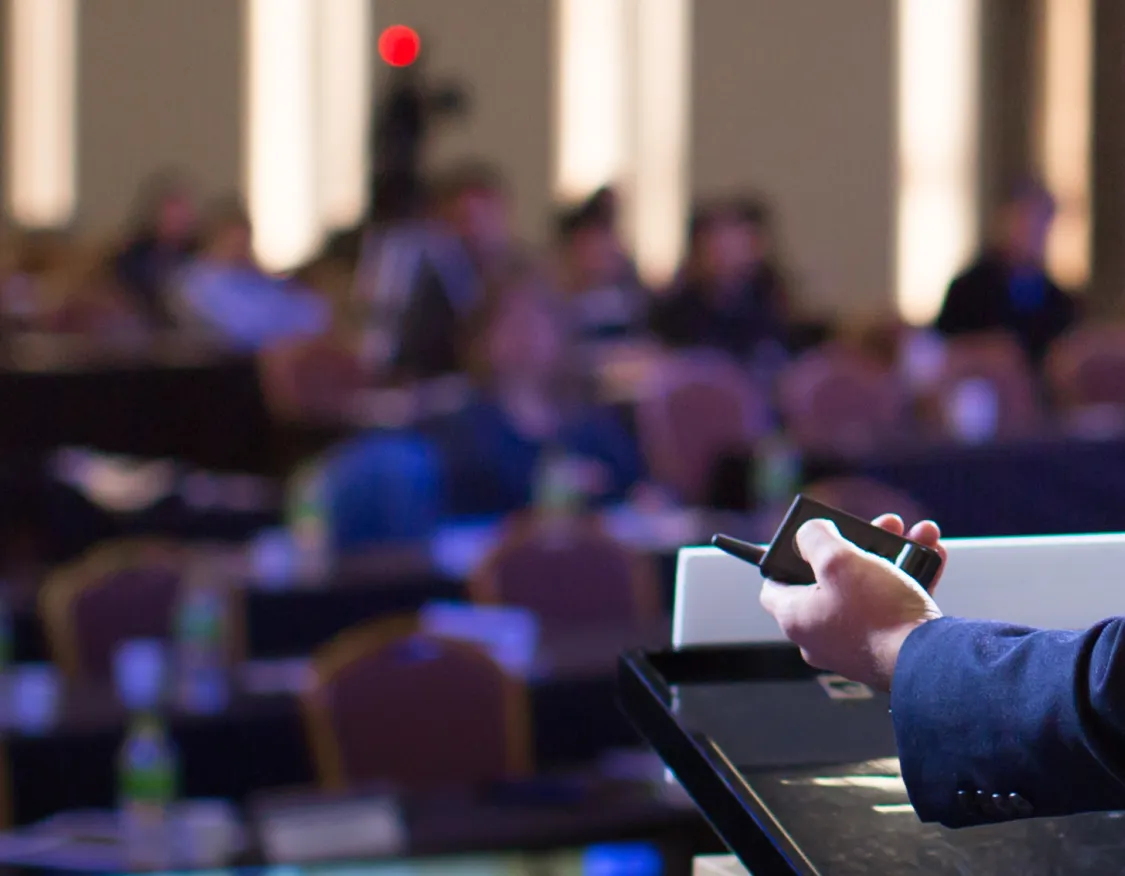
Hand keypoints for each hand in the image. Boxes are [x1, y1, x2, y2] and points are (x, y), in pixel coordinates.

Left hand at [759, 514, 946, 691]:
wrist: (930, 660)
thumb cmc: (879, 616)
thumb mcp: (838, 559)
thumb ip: (815, 538)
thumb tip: (808, 532)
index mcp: (797, 618)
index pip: (774, 586)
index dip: (784, 559)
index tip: (803, 543)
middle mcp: (821, 636)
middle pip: (830, 581)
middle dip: (856, 549)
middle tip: (873, 531)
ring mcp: (855, 644)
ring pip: (867, 589)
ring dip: (891, 559)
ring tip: (911, 537)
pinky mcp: (887, 648)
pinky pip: (893, 607)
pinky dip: (909, 580)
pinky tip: (930, 556)